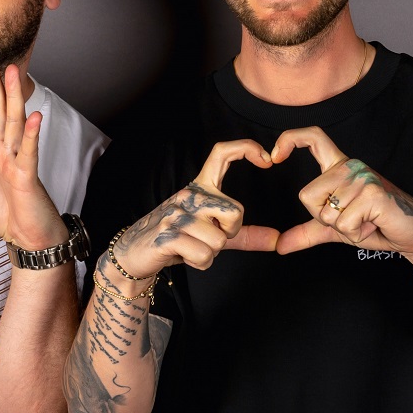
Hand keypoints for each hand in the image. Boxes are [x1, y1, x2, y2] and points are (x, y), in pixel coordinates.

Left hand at [0, 54, 65, 248]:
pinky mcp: (28, 173)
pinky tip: (35, 116)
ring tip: (13, 73)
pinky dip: (30, 133)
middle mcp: (6, 150)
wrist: (29, 238)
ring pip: (14, 122)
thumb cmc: (7, 217)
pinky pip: (29, 149)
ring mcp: (18, 159)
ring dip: (14, 96)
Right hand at [111, 140, 278, 277]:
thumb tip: (278, 240)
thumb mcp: (212, 233)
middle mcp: (189, 196)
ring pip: (219, 240)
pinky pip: (204, 255)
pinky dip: (200, 263)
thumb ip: (244, 235)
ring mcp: (176, 214)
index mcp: (200, 188)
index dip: (246, 148)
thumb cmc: (176, 239)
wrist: (134, 253)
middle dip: (229, 233)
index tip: (267, 160)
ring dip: (210, 254)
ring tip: (192, 248)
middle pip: (234, 212)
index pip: (222, 153)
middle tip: (210, 237)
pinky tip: (185, 257)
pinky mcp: (167, 235)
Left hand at [272, 126, 412, 258]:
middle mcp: (350, 166)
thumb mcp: (335, 228)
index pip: (312, 138)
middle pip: (307, 195)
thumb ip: (307, 232)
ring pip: (326, 214)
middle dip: (325, 218)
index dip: (289, 139)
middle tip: (354, 217)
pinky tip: (374, 223)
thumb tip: (279, 246)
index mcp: (339, 167)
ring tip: (367, 220)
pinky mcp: (373, 193)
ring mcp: (362, 177)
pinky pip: (343, 223)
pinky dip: (356, 232)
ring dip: (345, 228)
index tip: (273, 156)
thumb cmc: (376, 226)